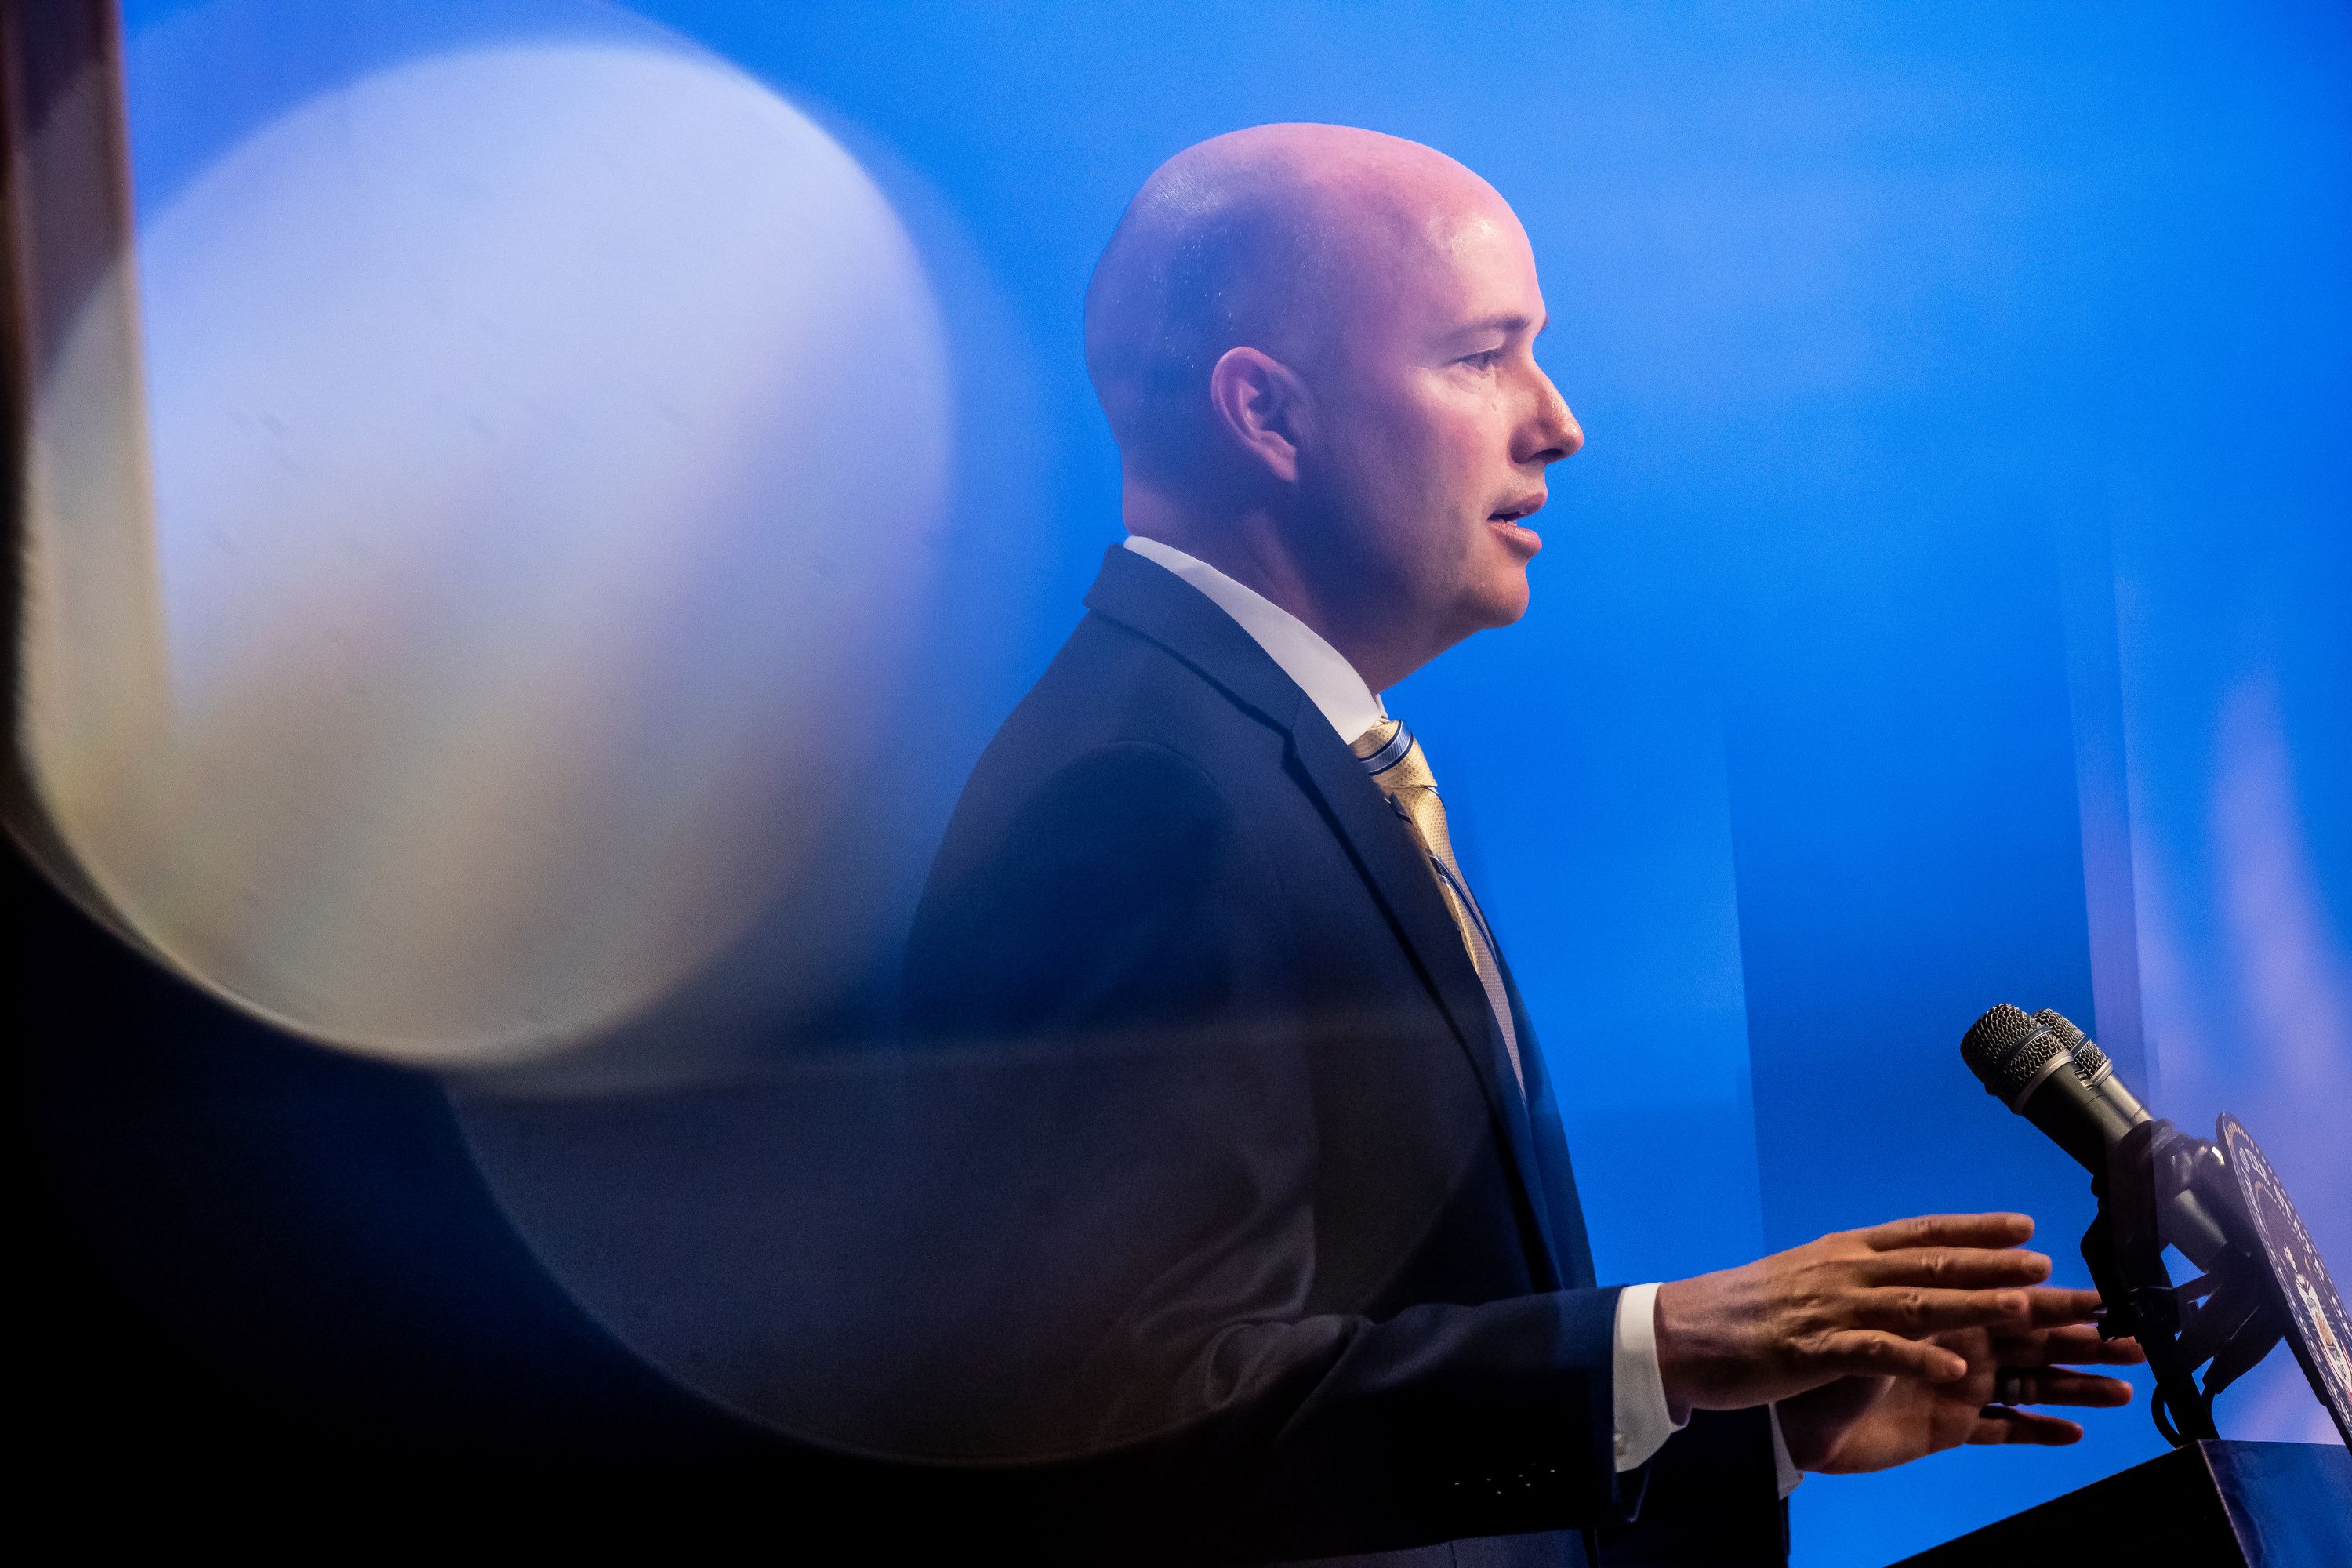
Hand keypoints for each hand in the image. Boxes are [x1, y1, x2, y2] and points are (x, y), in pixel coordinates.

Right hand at [1654, 1213, 2051, 1413]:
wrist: (1681, 1330)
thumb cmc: (1742, 1307)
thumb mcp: (1803, 1275)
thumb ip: (1850, 1272)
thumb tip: (1892, 1268)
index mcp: (1843, 1252)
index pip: (1921, 1233)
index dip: (1976, 1229)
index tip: (2024, 1225)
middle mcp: (1844, 1272)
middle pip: (1931, 1265)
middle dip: (1992, 1265)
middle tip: (2045, 1264)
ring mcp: (1830, 1310)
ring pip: (1914, 1303)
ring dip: (1972, 1305)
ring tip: (2022, 1308)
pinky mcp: (1813, 1350)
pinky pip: (1875, 1354)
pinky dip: (1916, 1359)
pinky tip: (1952, 1370)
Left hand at [1775, 1286, 2144, 1472]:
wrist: (1780, 1408)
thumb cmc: (1815, 1349)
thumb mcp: (1867, 1323)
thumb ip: (1925, 1316)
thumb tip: (1981, 1298)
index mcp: (1937, 1307)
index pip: (2004, 1297)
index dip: (2052, 1297)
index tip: (2102, 1294)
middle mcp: (1954, 1342)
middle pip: (2029, 1338)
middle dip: (2080, 1338)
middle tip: (2135, 1339)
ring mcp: (1955, 1386)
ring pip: (2027, 1382)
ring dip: (2074, 1385)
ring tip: (2123, 1388)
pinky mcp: (1947, 1427)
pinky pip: (2000, 1429)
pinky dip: (2035, 1430)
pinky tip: (2074, 1431)